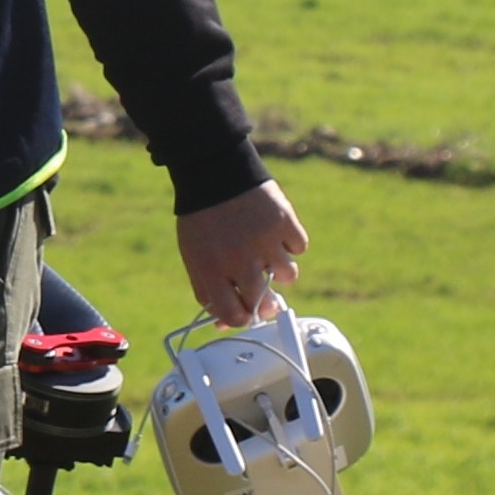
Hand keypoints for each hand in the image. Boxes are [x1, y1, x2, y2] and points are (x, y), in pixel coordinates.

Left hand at [171, 180, 310, 332]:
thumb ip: (207, 290)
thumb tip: (225, 323)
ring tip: (268, 252)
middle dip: (269, 304)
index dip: (243, 319)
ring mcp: (264, 241)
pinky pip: (300, 246)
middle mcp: (239, 260)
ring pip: (289, 276)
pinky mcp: (284, 222)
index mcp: (212, 271)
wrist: (214, 172)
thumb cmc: (203, 219)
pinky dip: (291, 241)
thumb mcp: (194, 256)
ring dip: (282, 268)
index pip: (233, 315)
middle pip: (266, 303)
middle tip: (268, 295)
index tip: (247, 314)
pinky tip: (275, 230)